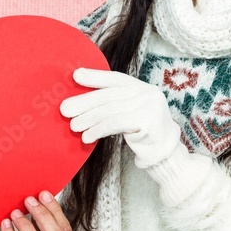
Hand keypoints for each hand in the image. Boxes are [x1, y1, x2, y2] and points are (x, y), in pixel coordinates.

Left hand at [60, 67, 181, 167]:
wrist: (165, 154)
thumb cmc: (142, 133)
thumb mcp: (129, 112)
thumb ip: (112, 103)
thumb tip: (78, 103)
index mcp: (142, 87)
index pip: (116, 78)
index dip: (95, 76)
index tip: (75, 75)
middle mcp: (148, 93)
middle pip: (109, 95)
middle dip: (84, 102)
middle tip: (65, 109)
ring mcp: (150, 106)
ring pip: (110, 110)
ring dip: (88, 119)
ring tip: (73, 126)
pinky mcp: (147, 122)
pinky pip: (115, 123)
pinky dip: (98, 129)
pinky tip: (87, 136)